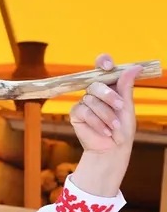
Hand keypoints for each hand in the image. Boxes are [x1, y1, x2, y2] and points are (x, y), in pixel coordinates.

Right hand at [68, 54, 140, 196]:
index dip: (102, 62)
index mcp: (109, 85)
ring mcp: (84, 102)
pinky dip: (96, 122)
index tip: (108, 66)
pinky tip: (104, 131)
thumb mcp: (127, 106)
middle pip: (96, 84)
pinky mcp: (76, 114)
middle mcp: (95, 92)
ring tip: (114, 126)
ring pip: (91, 100)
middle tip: (120, 106)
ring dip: (105, 114)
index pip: (102, 67)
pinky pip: (84, 112)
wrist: (112, 148)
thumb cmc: (122, 128)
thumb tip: (135, 67)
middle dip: (109, 96)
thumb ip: (126, 87)